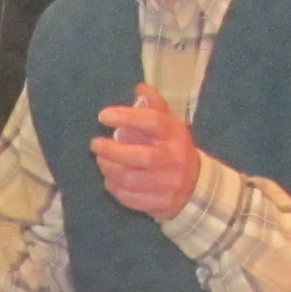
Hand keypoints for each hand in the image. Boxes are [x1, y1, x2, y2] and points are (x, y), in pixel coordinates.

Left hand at [90, 84, 200, 220]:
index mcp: (176, 134)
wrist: (195, 186)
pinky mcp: (160, 203)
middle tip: (95, 144)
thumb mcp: (170, 125)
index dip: (126, 117)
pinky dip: (114, 187)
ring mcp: (168, 184)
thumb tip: (139, 88)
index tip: (103, 115)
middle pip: (139, 156)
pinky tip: (110, 178)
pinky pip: (129, 197)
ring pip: (130, 179)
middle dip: (111, 151)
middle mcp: (174, 159)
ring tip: (101, 160)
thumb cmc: (173, 148)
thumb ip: (155, 106)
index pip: (152, 121)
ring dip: (108, 169)